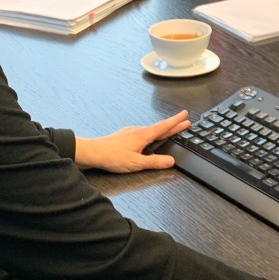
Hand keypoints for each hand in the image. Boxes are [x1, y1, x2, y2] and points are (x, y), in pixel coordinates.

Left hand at [73, 110, 190, 173]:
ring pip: (151, 129)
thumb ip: (154, 162)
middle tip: (185, 122)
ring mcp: (130, 132)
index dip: (176, 121)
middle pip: (160, 127)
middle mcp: (138, 131)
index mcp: (143, 136)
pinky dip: (151, 133)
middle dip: (173, 125)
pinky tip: (148, 137)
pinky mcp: (124, 135)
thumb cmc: (112, 157)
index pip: (164, 126)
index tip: (186, 116)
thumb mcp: (136, 163)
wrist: (92, 152)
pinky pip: (142, 132)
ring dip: (162, 129)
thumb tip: (171, 161)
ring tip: (170, 130)